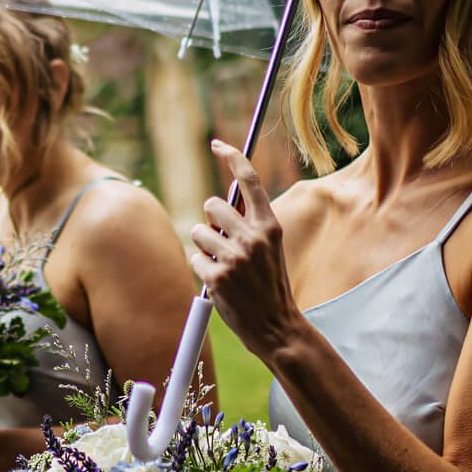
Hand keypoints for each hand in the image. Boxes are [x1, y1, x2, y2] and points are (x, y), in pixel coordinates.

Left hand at [189, 140, 305, 363]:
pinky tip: (220, 285)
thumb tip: (216, 206)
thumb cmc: (269, 285)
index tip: (216, 144)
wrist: (277, 326)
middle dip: (211, 221)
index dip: (231, 156)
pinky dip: (202, 271)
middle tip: (223, 244)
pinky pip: (195, 260)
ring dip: (204, 248)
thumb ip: (248, 226)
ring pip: (198, 232)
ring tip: (223, 267)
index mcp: (270, 226)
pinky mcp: (217, 277)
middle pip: (212, 205)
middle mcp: (253, 237)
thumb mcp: (269, 249)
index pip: (249, 180)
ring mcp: (235, 257)